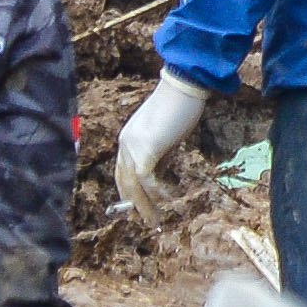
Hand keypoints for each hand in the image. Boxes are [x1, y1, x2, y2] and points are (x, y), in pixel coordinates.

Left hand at [111, 76, 218, 212]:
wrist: (183, 86)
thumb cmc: (178, 106)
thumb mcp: (166, 136)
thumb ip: (159, 155)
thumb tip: (159, 179)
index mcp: (128, 139)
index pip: (123, 172)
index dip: (130, 192)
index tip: (141, 207)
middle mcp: (125, 144)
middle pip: (125, 182)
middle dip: (135, 205)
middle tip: (148, 220)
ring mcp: (133, 147)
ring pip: (134, 185)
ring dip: (145, 206)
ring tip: (156, 220)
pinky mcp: (146, 150)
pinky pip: (147, 180)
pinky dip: (156, 193)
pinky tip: (169, 199)